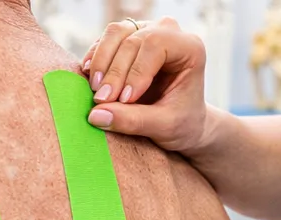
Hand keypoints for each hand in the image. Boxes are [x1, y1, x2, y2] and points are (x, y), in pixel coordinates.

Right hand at [81, 18, 208, 152]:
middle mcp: (169, 32)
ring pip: (115, 33)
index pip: (155, 45)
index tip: (125, 99)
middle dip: (115, 72)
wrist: (183, 123)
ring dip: (101, 61)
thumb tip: (96, 115)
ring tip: (95, 90)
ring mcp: (147, 31)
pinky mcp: (128, 38)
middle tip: (102, 100)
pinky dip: (95, 58)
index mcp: (190, 48)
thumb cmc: (182, 122)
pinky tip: (90, 79)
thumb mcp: (164, 127)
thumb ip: (133, 121)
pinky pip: (105, 40)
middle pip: (132, 40)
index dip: (136, 71)